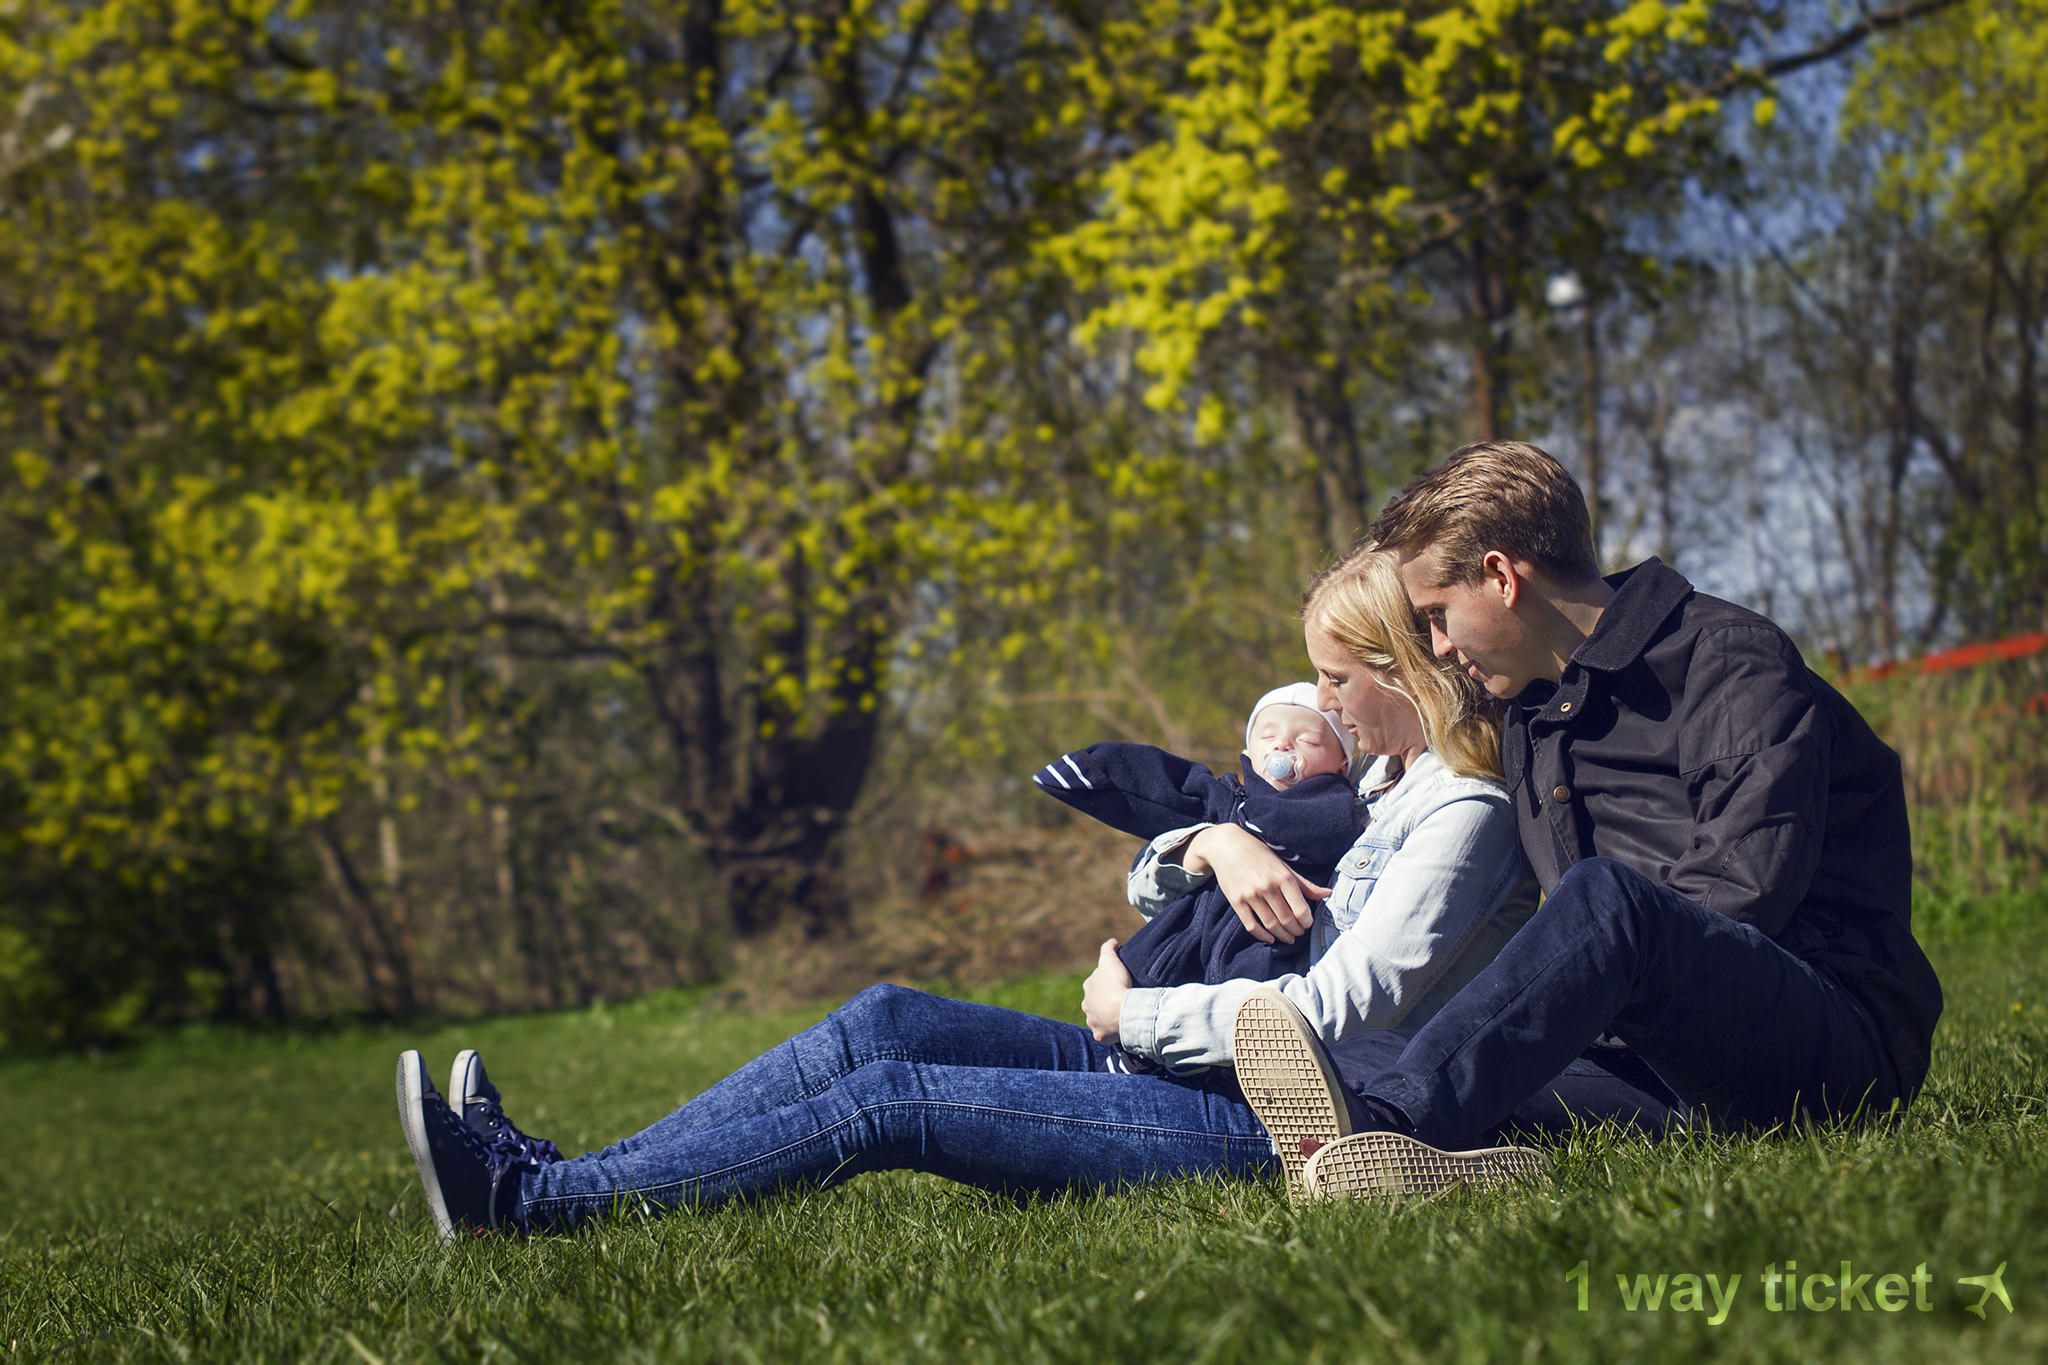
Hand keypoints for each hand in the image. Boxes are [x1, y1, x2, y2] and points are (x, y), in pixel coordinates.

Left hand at [1082, 939, 1132, 1042]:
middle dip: (1103, 1001)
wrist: (1122, 1010)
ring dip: (1106, 1017)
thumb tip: (1112, 941)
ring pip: (1098, 1018)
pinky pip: (1105, 1034)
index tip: (1117, 983)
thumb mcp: (1111, 960)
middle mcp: (1086, 1005)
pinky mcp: (1100, 1036)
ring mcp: (1092, 1021)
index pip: (1095, 983)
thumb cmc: (1116, 984)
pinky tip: (1119, 1028)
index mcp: (1088, 987)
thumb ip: (1108, 948)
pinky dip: (1110, 1032)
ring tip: (1120, 1015)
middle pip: (1094, 1002)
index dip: (1106, 982)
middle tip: (1119, 1000)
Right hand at [1185, 825, 1330, 944]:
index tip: (1308, 923)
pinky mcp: (1237, 901)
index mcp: (1283, 877)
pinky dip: (1262, 936)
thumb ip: (1304, 883)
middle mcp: (1268, 887)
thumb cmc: (1259, 854)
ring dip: (1282, 936)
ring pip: (1271, 925)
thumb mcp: (1284, 865)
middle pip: (1287, 920)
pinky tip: (1270, 938)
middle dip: (1296, 931)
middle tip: (1299, 933)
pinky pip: (1251, 925)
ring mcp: (1251, 895)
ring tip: (1288, 938)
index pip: (1301, 909)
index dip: (1307, 921)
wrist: (1227, 846)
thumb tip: (1327, 894)